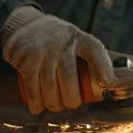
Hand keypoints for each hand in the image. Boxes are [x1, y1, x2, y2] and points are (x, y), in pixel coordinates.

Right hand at [0, 6, 114, 113]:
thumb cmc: (56, 39)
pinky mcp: (25, 61)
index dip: (103, 67)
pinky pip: (32, 88)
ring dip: (54, 104)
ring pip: (50, 88)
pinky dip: (36, 102)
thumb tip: (109, 82)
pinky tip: (38, 107)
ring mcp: (42, 52)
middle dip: (71, 100)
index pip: (94, 50)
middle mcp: (61, 43)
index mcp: (77, 38)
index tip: (106, 83)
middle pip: (69, 80)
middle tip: (71, 104)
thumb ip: (91, 55)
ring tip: (56, 106)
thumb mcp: (75, 38)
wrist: (23, 25)